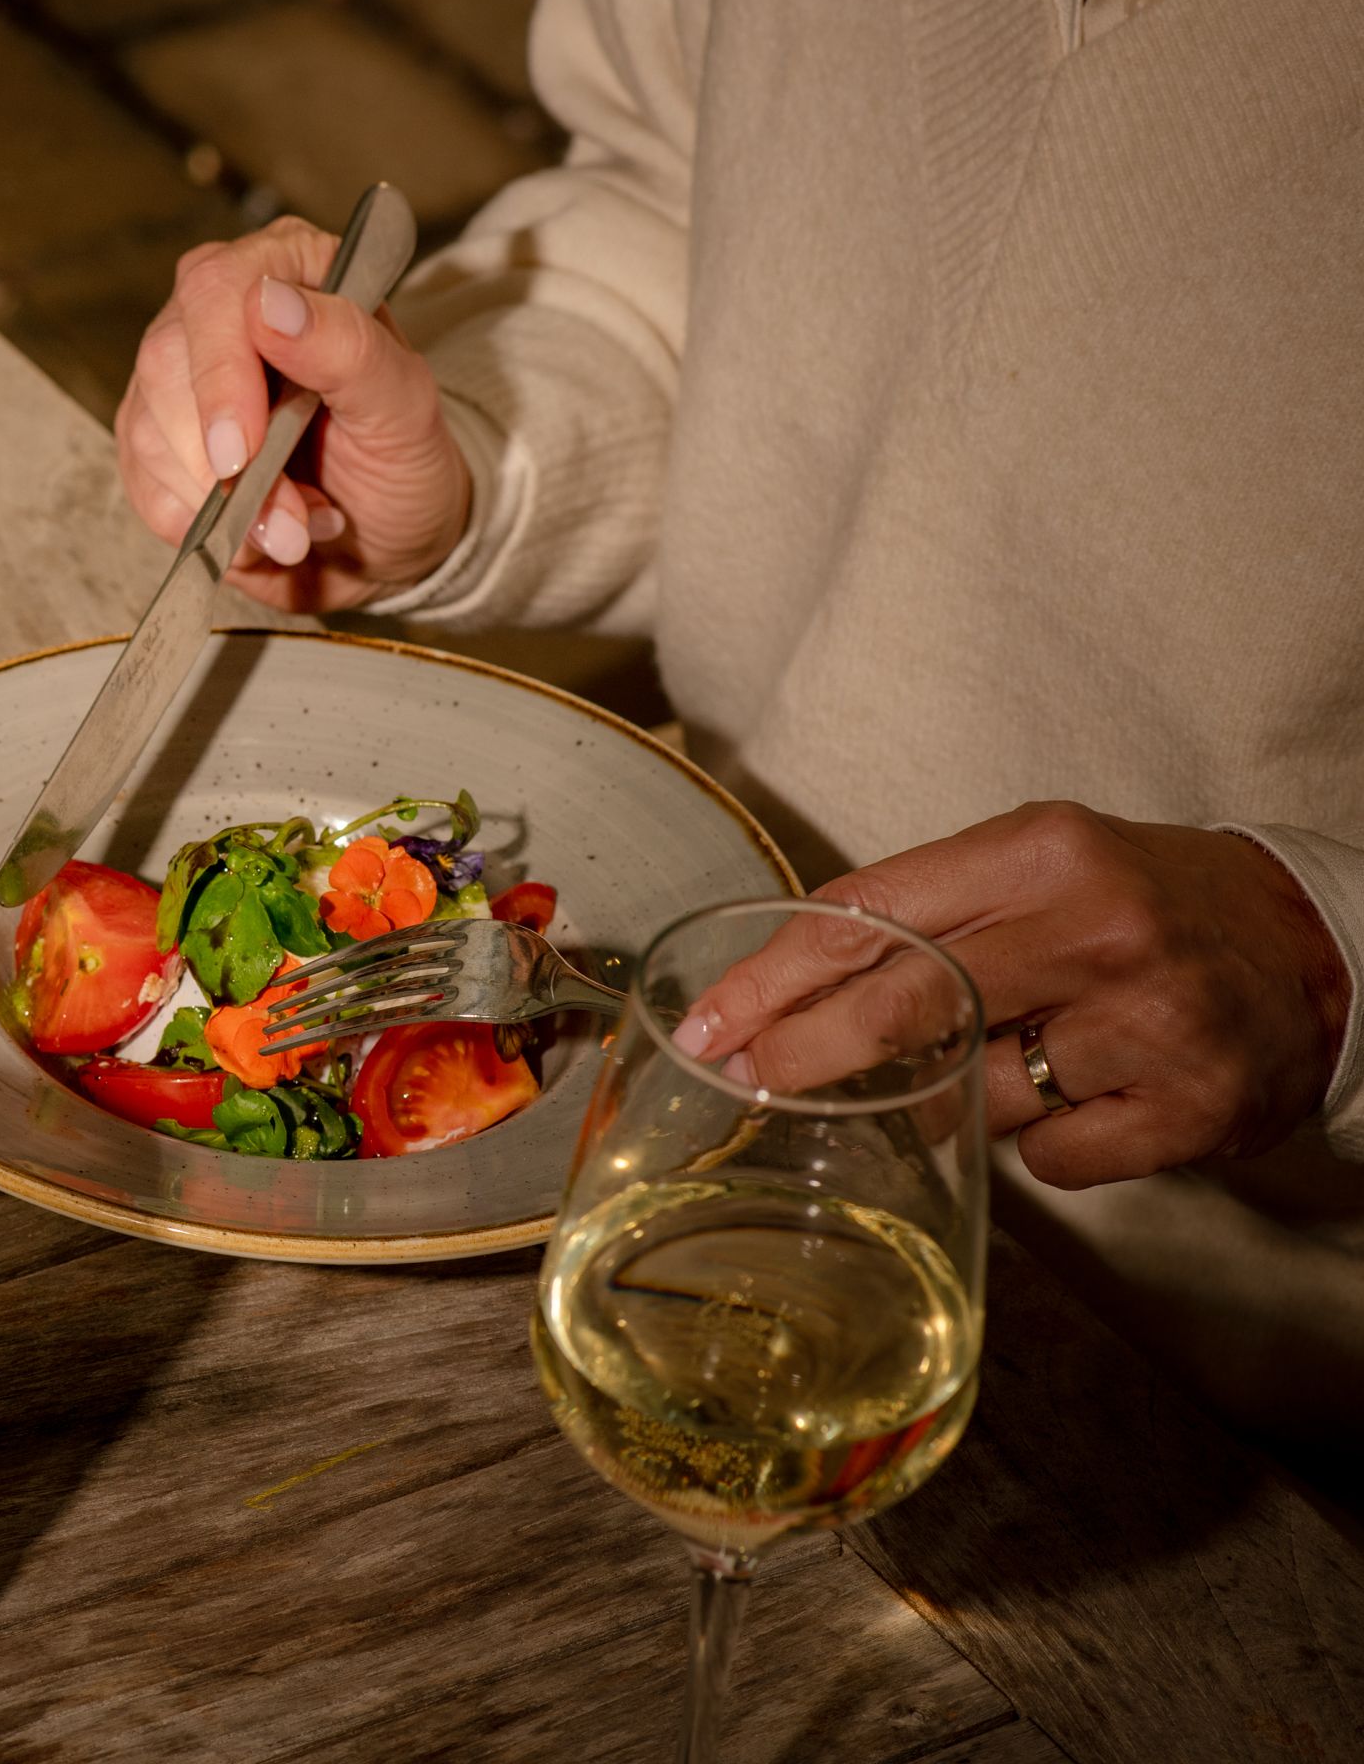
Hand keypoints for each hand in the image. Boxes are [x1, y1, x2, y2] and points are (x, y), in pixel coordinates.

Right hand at [114, 216, 470, 611]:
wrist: (387, 540)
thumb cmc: (402, 460)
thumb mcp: (405, 408)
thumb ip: (348, 348)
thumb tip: (271, 304)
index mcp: (290, 271)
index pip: (216, 289)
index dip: (220, 372)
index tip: (242, 449)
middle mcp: (221, 314)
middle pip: (167, 362)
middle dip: (219, 461)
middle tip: (288, 520)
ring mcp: (179, 378)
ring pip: (147, 431)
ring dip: (219, 504)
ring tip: (292, 531)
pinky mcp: (155, 442)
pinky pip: (144, 486)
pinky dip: (198, 527)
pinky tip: (254, 535)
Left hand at [679, 803, 1352, 1187]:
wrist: (1311, 951)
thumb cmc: (1136, 903)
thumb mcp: (1033, 865)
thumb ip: (922, 911)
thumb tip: (781, 990)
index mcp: (1040, 852)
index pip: (868, 915)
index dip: (773, 978)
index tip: (710, 1021)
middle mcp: (1091, 930)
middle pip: (904, 1005)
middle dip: (805, 1053)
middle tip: (748, 1079)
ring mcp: (1143, 1023)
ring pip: (972, 1096)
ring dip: (954, 1099)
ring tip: (1020, 1059)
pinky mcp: (1183, 1110)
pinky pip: (1050, 1159)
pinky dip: (1043, 1145)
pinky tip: (1088, 1098)